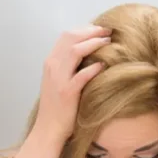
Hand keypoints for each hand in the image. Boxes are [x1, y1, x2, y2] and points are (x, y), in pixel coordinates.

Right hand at [31, 26, 111, 143]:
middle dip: (92, 31)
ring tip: (108, 42)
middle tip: (108, 31)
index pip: (66, 35)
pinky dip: (93, 68)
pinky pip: (81, 74)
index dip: (85, 28)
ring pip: (75, 50)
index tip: (100, 30)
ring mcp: (58, 79)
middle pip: (71, 37)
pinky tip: (103, 66)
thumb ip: (68, 66)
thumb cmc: (57, 106)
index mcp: (50, 62)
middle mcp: (52, 66)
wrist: (48, 129)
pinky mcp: (67, 92)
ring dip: (94, 43)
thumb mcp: (58, 80)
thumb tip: (89, 53)